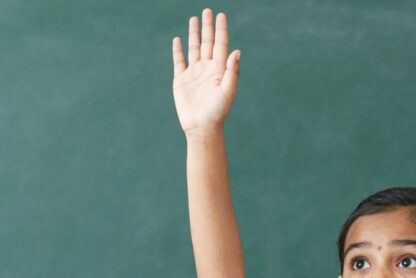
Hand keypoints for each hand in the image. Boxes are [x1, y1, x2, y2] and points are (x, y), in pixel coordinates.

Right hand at [172, 8, 240, 137]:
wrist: (201, 127)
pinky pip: (179, 61)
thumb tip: (237, 51)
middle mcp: (207, 68)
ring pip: (194, 48)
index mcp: (219, 69)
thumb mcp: (228, 91)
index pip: (221, 44)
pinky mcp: (181, 80)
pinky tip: (178, 39)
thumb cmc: (217, 112)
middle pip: (207, 42)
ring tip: (194, 19)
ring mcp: (194, 73)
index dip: (221, 30)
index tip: (221, 15)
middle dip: (207, 27)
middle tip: (207, 10)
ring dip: (194, 34)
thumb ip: (232, 71)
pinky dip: (178, 50)